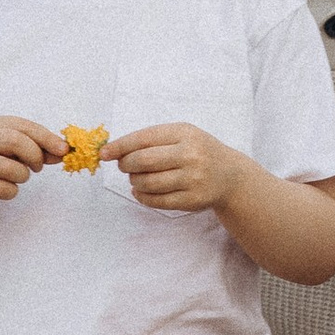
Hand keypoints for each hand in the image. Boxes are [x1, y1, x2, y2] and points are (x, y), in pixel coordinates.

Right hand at [0, 115, 64, 209]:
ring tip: (18, 177)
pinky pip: (2, 188)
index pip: (23, 126)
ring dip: (22, 176)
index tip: (64, 150)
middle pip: (14, 140)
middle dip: (34, 155)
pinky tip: (5, 189)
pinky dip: (12, 191)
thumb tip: (63, 151)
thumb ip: (39, 149)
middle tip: (38, 167)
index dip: (46, 138)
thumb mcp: (16, 152)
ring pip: (8, 167)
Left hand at [107, 122, 239, 214]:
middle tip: (124, 166)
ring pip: (148, 183)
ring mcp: (193, 179)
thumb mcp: (181, 136)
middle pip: (143, 161)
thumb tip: (113, 151)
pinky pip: (157, 201)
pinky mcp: (192, 200)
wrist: (230, 175)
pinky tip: (140, 191)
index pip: (144, 139)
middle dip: (126, 165)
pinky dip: (142, 197)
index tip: (104, 153)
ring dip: (134, 181)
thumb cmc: (198, 151)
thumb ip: (150, 140)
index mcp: (185, 134)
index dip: (120, 146)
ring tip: (136, 178)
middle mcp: (191, 155)